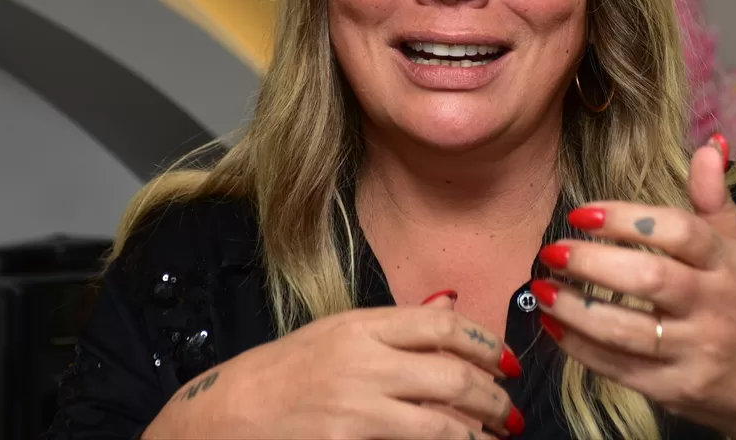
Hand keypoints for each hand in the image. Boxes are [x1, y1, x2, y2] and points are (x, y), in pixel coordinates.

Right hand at [142, 292, 524, 439]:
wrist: (225, 416)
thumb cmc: (281, 373)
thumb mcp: (334, 332)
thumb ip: (393, 326)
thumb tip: (448, 308)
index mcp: (360, 325)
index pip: (441, 326)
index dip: (484, 343)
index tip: (505, 360)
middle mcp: (363, 362)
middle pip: (451, 374)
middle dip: (492, 396)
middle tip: (510, 409)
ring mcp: (357, 407)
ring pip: (442, 420)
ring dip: (479, 431)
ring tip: (497, 436)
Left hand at [531, 138, 735, 439]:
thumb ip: (715, 201)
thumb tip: (708, 145)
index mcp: (729, 265)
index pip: (679, 232)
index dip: (627, 218)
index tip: (581, 213)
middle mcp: (714, 307)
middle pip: (649, 278)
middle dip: (593, 263)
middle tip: (554, 250)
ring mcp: (695, 352)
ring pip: (626, 330)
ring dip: (575, 309)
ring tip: (542, 287)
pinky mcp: (675, 390)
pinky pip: (618, 368)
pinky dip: (580, 348)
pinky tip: (553, 325)